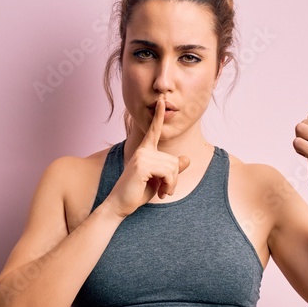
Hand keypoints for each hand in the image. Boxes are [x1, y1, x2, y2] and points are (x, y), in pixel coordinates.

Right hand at [104, 93, 190, 217]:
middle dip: (174, 179)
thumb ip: (172, 169)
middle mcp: (143, 151)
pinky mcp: (142, 165)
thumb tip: (187, 159)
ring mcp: (142, 157)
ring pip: (172, 167)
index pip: (154, 131)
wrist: (120, 205)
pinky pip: (168, 172)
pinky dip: (169, 185)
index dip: (159, 116)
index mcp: (145, 151)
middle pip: (173, 160)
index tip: (162, 101)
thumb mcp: (159, 180)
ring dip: (172, 184)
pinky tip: (161, 193)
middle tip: (166, 191)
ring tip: (163, 193)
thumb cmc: (137, 193)